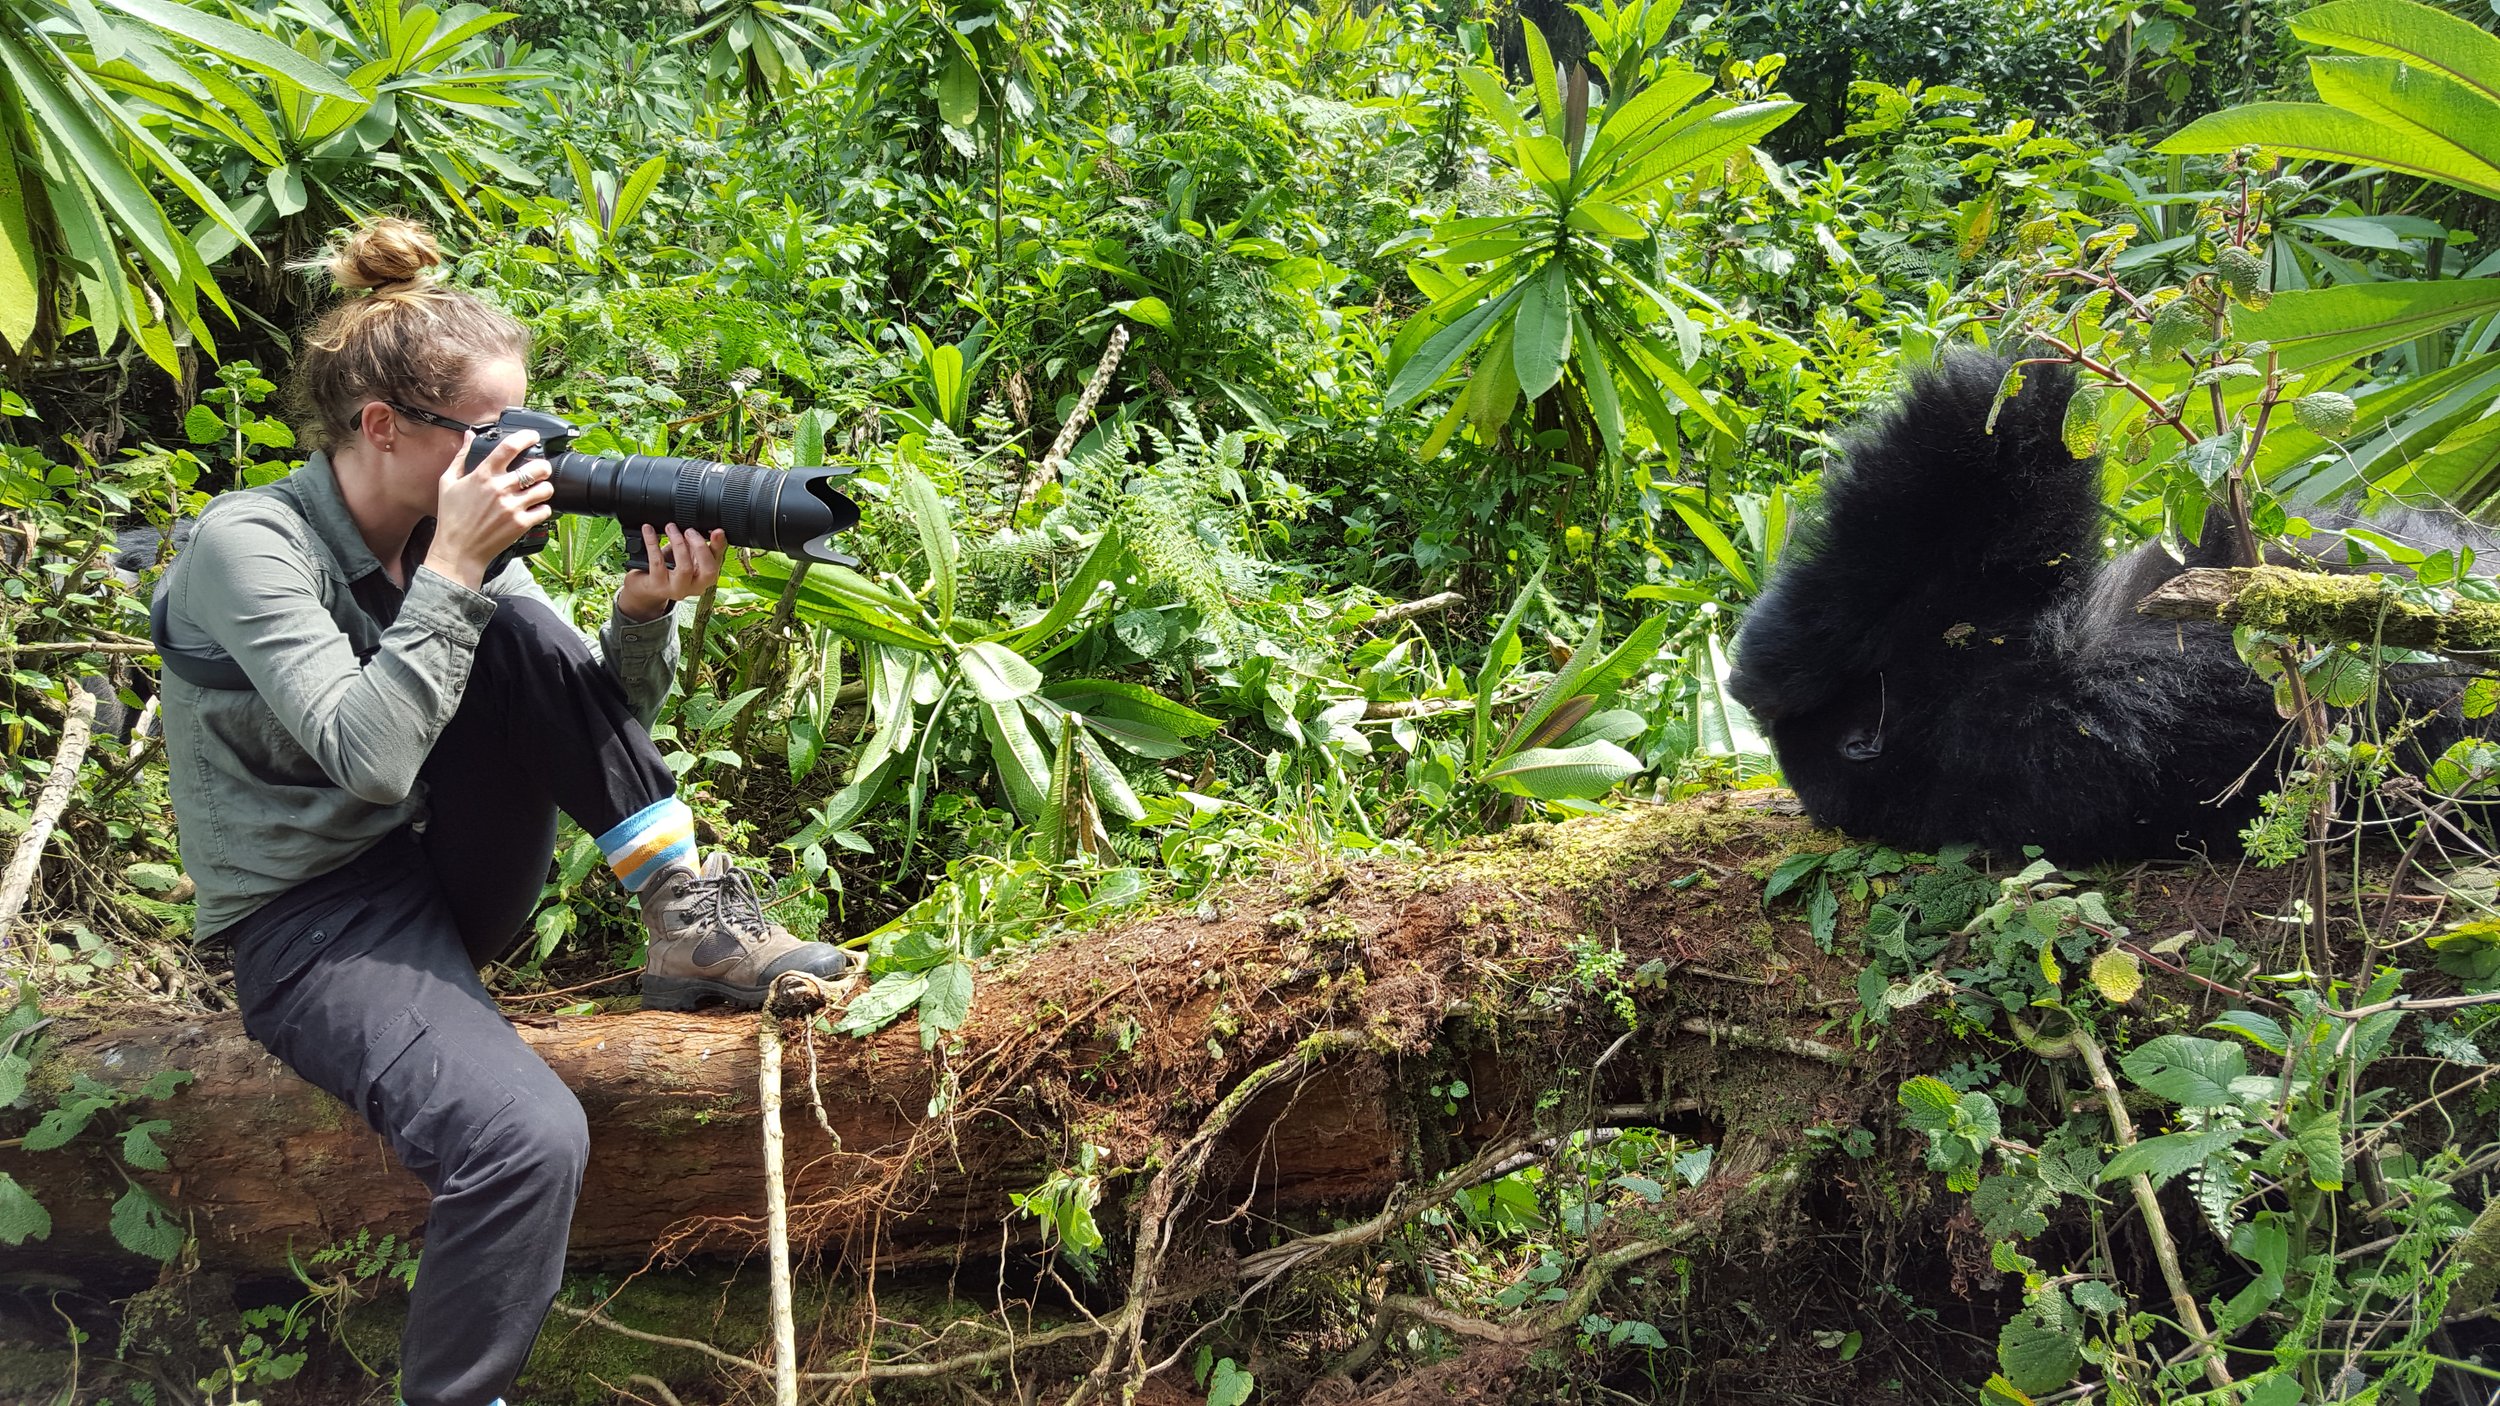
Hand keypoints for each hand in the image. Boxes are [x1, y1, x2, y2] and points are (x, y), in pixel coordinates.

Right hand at [422, 431, 548, 589]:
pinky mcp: (520, 524)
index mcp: (482, 475)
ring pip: (546, 489)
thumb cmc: (452, 518)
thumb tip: (469, 436)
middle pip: (537, 467)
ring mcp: (512, 507)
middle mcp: (499, 489)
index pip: (509, 447)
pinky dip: (544, 508)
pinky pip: (545, 510)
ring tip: (538, 490)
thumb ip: (461, 457)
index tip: (533, 437)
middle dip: (543, 466)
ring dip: (545, 487)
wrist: (457, 551)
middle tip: (541, 469)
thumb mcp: (448, 483)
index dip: (526, 437)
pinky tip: (535, 508)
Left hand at [616, 522, 724, 622]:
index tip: (717, 531)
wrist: (646, 586)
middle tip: (689, 531)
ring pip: (685, 568)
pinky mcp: (658, 586)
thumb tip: (706, 526)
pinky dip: (653, 542)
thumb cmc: (669, 568)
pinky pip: (657, 562)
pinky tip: (649, 530)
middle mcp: (695, 586)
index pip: (718, 560)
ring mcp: (677, 588)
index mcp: (706, 577)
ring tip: (671, 528)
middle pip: (708, 570)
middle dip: (700, 547)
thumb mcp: (686, 555)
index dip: (720, 545)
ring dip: (679, 543)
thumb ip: (697, 544)